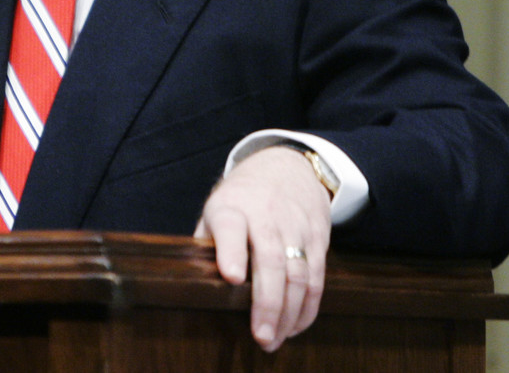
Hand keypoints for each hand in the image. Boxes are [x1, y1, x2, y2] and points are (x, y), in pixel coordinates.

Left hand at [194, 145, 331, 351]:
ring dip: (289, 312)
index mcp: (232, 207)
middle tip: (261, 336)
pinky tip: (295, 327)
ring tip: (275, 339)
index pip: (230, 226)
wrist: (287, 168)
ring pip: (298, 274)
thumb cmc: (241, 199)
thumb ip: (207, 243)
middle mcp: (265, 216)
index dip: (231, 251)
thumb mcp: (216, 209)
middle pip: (270, 259)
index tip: (230, 277)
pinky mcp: (318, 239)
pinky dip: (308, 307)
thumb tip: (191, 283)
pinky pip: (317, 278)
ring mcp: (295, 227)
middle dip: (267, 301)